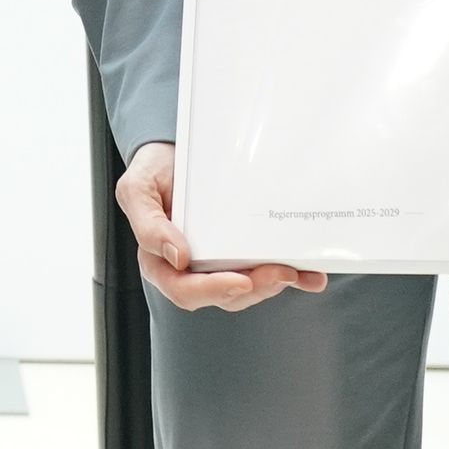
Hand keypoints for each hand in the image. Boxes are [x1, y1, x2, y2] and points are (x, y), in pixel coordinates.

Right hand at [115, 141, 320, 311]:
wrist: (173, 154)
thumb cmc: (153, 172)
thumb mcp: (137, 189)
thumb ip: (148, 225)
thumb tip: (178, 258)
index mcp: (161, 261)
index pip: (184, 290)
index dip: (213, 291)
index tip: (242, 280)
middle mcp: (190, 268)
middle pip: (223, 294)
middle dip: (255, 288)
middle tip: (281, 273)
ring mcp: (218, 263)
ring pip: (248, 289)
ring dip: (275, 285)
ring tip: (298, 271)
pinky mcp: (241, 254)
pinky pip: (266, 272)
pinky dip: (292, 278)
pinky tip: (311, 277)